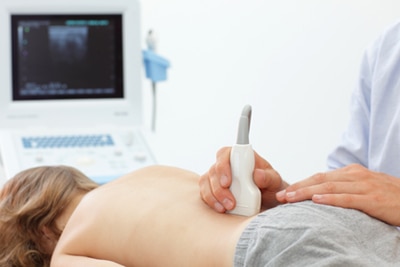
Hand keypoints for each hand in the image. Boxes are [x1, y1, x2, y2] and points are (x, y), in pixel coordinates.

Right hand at [199, 146, 287, 212]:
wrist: (268, 202)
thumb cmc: (270, 187)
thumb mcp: (275, 181)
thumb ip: (268, 177)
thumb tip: (257, 175)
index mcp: (240, 157)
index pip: (225, 154)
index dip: (223, 166)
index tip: (227, 182)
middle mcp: (227, 165)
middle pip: (214, 170)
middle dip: (219, 188)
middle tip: (231, 202)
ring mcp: (218, 177)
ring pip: (206, 182)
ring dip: (214, 196)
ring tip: (227, 208)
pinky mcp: (213, 189)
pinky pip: (204, 193)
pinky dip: (211, 202)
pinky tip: (220, 209)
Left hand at [276, 164, 399, 225]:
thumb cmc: (387, 195)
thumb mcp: (363, 187)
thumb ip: (344, 187)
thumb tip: (320, 193)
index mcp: (351, 172)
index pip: (319, 176)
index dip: (300, 183)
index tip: (284, 192)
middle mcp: (355, 175)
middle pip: (320, 179)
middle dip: (297, 187)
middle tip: (280, 196)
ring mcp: (364, 186)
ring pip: (329, 187)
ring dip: (307, 192)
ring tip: (290, 198)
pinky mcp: (372, 199)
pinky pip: (348, 198)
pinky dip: (330, 199)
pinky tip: (316, 200)